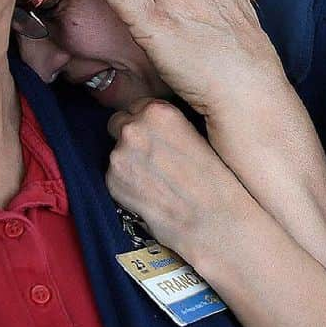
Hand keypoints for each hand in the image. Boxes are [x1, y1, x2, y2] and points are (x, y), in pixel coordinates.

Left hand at [106, 98, 254, 265]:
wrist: (213, 219)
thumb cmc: (214, 179)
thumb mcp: (196, 133)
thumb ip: (168, 124)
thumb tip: (151, 125)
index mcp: (158, 112)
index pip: (137, 106)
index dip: (146, 123)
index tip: (156, 137)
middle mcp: (134, 128)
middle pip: (119, 124)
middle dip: (132, 139)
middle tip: (154, 160)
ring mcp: (119, 155)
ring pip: (116, 152)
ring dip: (129, 162)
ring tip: (157, 181)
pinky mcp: (111, 181)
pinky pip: (113, 177)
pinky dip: (126, 184)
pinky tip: (149, 194)